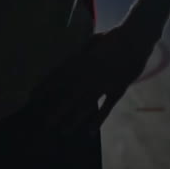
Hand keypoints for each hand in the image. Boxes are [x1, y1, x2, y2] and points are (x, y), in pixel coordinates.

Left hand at [31, 23, 158, 135]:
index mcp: (81, 60)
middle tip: (45, 122)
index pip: (59, 76)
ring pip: (86, 103)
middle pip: (69, 94)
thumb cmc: (113, 37)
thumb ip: (80, 53)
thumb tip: (69, 61)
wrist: (136, 38)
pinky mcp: (118, 89)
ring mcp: (104, 83)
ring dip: (74, 118)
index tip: (33, 97)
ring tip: (64, 131)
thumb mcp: (92, 42)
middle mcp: (90, 74)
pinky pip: (107, 106)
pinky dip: (99, 119)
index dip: (46, 87)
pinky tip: (90, 131)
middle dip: (57, 109)